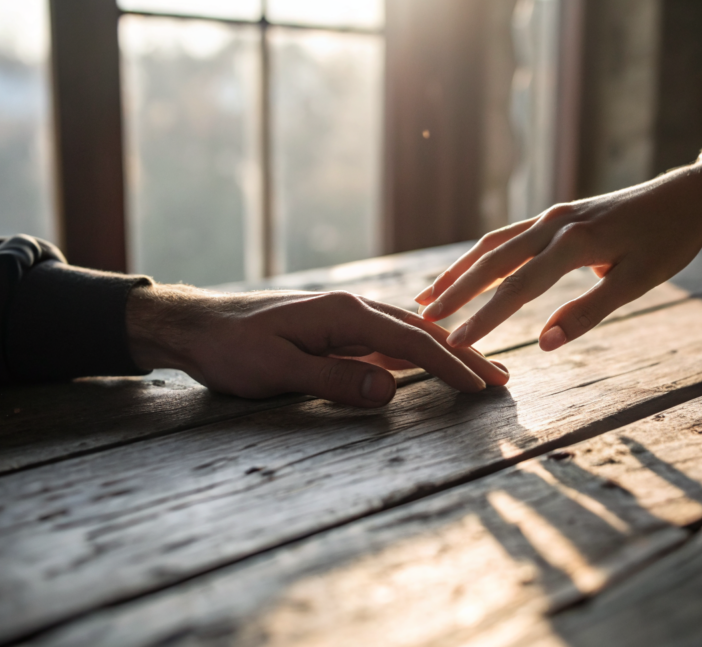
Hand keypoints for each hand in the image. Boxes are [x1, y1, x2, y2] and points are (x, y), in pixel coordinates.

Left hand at [127, 287, 508, 405]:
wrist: (198, 326)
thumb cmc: (232, 349)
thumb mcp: (276, 370)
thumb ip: (333, 380)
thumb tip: (390, 392)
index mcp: (345, 314)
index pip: (411, 340)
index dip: (450, 363)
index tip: (482, 385)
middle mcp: (353, 310)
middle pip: (421, 333)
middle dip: (464, 356)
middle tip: (503, 380)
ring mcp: (347, 319)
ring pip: (410, 336)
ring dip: (447, 354)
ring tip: (482, 372)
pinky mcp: (338, 331)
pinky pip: (389, 342)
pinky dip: (419, 355)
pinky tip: (433, 363)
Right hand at [415, 155, 701, 350]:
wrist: (688, 195)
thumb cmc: (667, 241)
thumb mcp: (639, 280)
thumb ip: (589, 312)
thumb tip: (544, 343)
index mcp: (575, 242)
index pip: (519, 287)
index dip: (485, 318)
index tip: (456, 344)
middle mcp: (555, 223)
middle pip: (493, 261)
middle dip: (457, 291)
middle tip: (424, 320)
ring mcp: (552, 215)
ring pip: (493, 244)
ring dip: (460, 271)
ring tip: (429, 296)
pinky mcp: (554, 216)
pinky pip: (508, 236)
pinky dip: (481, 256)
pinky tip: (467, 272)